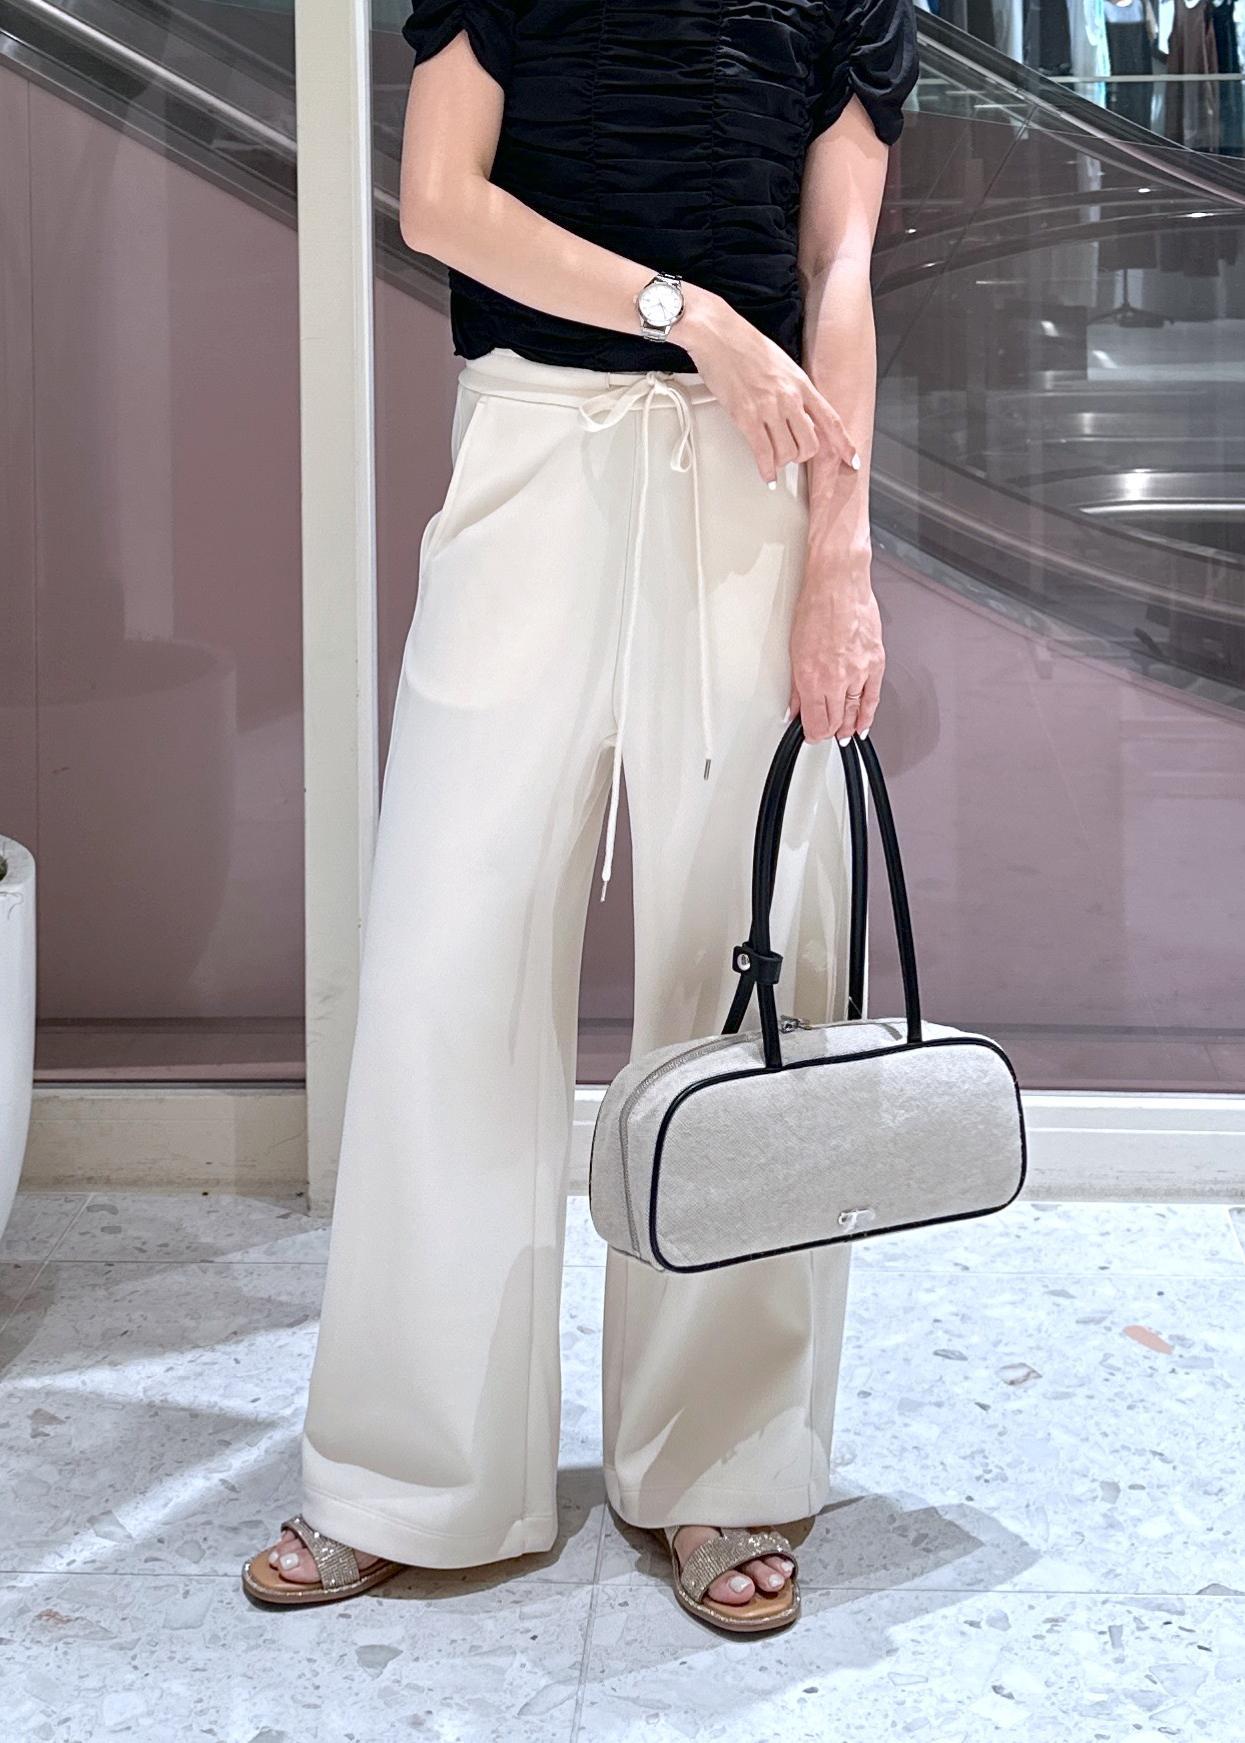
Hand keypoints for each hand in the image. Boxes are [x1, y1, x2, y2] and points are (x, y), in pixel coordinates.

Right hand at [678, 287, 857, 484]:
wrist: (717, 334)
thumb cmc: (743, 344)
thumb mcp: (781, 363)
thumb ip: (792, 388)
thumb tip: (795, 410)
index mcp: (801, 383)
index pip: (830, 420)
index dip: (844, 444)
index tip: (851, 459)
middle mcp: (790, 398)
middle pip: (810, 444)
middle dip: (802, 456)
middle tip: (792, 455)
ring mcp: (769, 409)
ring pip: (788, 453)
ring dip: (781, 461)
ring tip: (773, 458)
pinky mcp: (747, 417)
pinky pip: (763, 454)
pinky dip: (766, 470)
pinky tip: (766, 475)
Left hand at [788, 569, 883, 742]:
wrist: (839, 584)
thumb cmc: (816, 607)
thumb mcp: (795, 650)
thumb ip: (797, 685)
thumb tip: (795, 706)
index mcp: (813, 678)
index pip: (815, 721)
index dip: (813, 734)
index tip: (812, 735)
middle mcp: (837, 680)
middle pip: (835, 720)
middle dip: (830, 731)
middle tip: (827, 734)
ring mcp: (859, 672)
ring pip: (855, 712)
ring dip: (849, 726)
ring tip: (845, 734)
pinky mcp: (875, 662)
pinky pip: (873, 697)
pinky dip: (868, 714)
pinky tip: (864, 723)